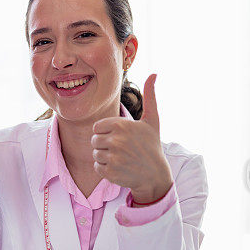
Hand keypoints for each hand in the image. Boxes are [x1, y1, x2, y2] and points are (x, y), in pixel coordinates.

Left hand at [91, 74, 172, 202]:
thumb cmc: (152, 145)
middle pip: (94, 141)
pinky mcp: (111, 173)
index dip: (106, 133)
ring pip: (94, 154)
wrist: (155, 175)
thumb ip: (150, 96)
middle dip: (104, 145)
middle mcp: (116, 140)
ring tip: (121, 158)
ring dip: (105, 157)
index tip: (120, 137)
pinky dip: (105, 170)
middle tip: (121, 149)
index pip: (96, 127)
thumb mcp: (152, 120)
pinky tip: (119, 168)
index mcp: (121, 125)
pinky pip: (97, 168)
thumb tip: (154, 74)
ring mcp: (113, 158)